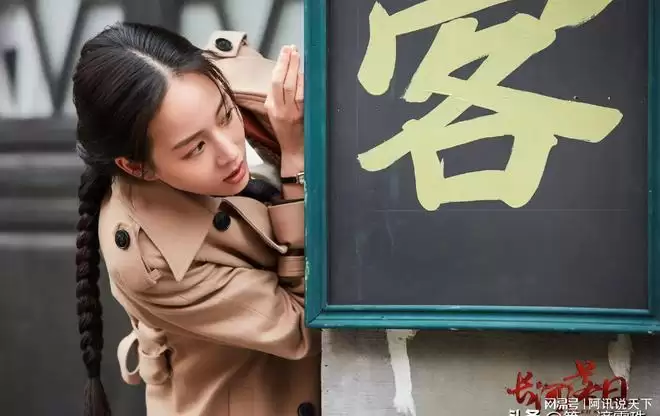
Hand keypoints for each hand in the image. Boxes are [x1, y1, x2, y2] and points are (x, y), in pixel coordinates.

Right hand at [264, 44, 303, 174]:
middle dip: (286, 63)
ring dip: (295, 70)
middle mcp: (279, 109)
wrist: (295, 151)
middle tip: (291, 49)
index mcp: (270, 107)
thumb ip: (277, 96)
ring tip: (297, 55)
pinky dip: (304, 83)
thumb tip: (286, 72)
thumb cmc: (287, 131)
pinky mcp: (302, 116)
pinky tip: (306, 74)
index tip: (284, 51)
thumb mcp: (276, 113)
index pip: (273, 82)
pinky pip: (302, 97)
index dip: (279, 65)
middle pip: (281, 82)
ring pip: (291, 87)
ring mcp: (291, 113)